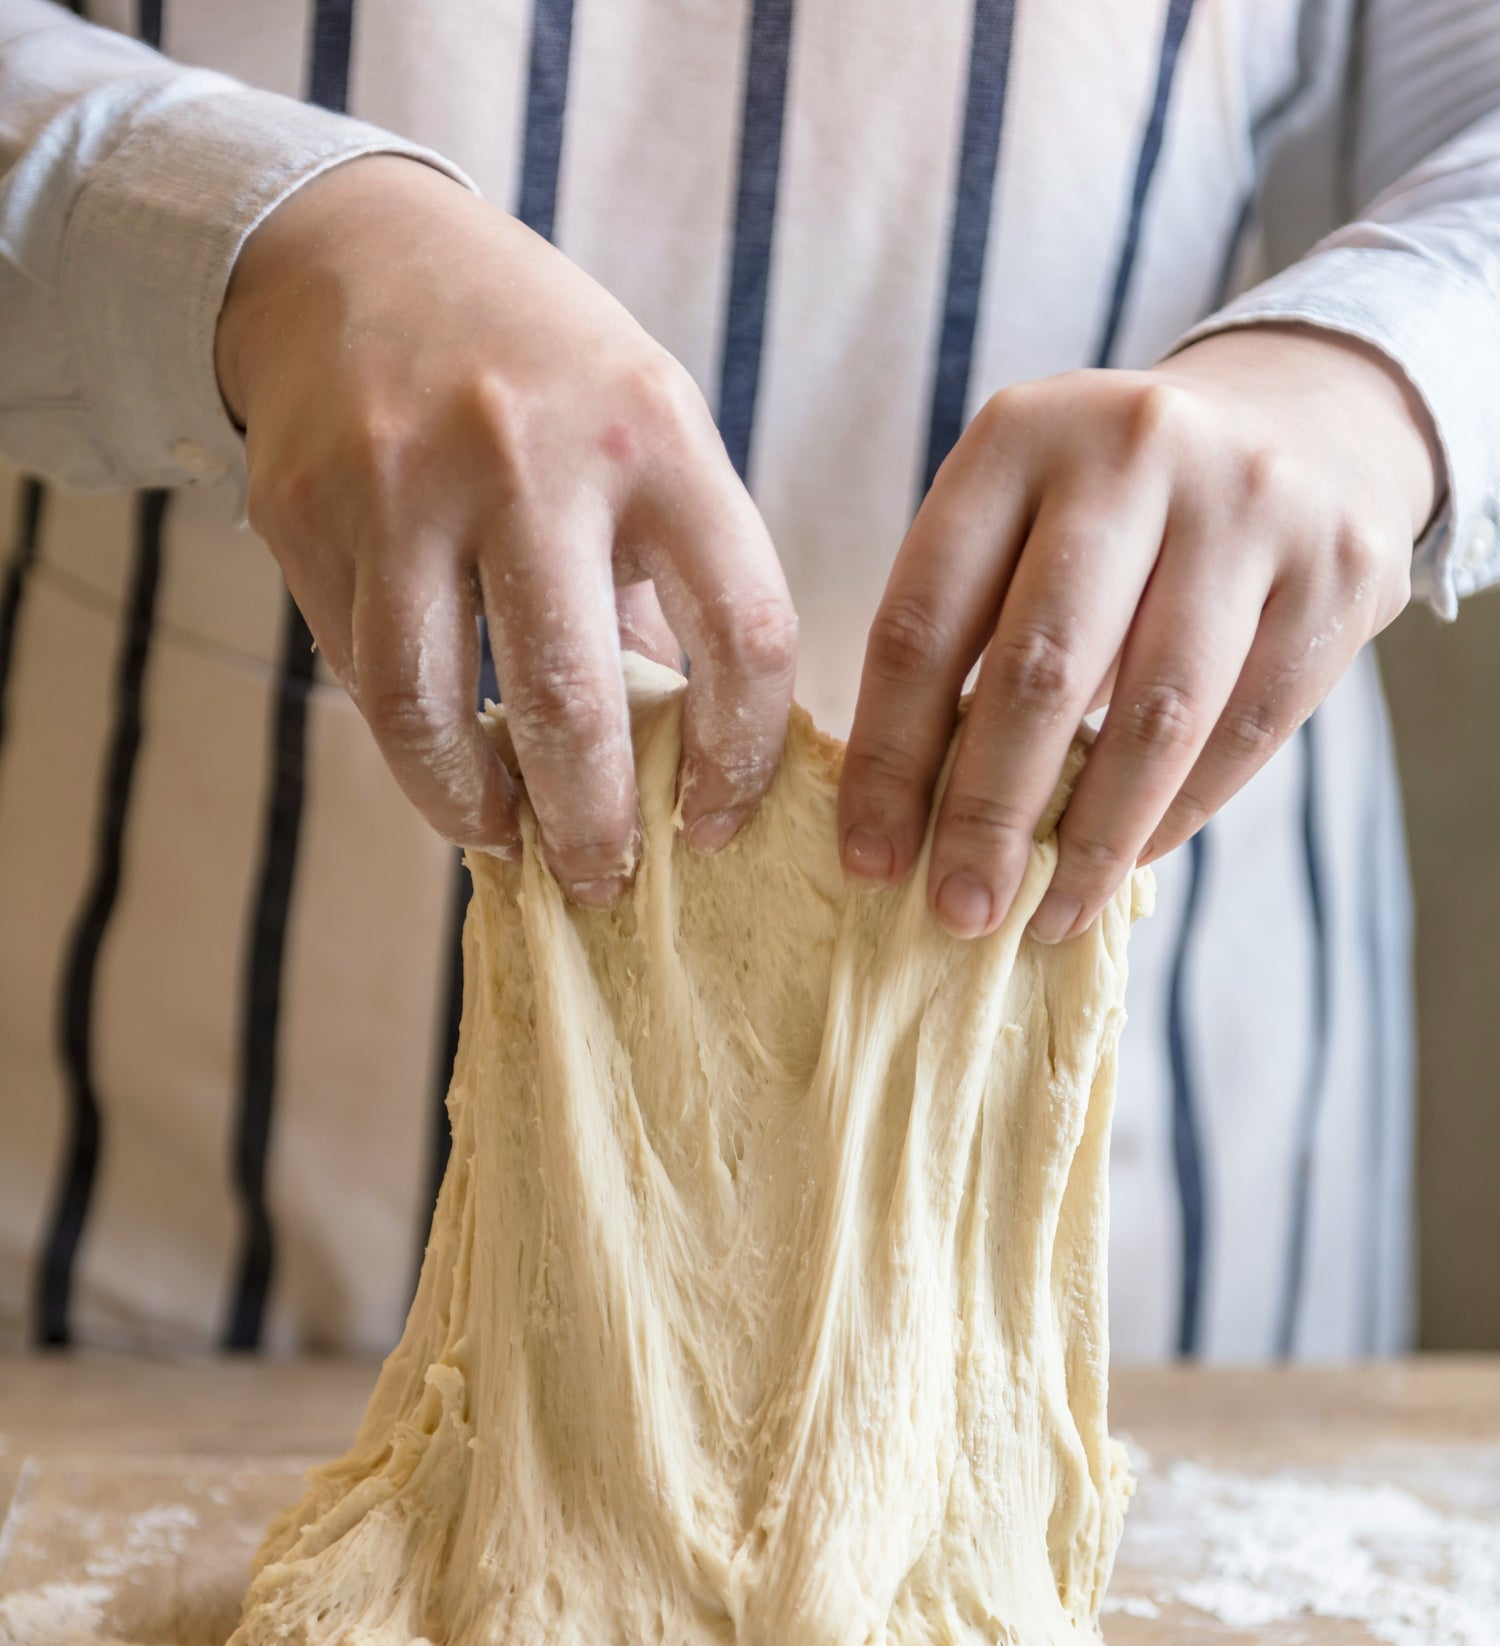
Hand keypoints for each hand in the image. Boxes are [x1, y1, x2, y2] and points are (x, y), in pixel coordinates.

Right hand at [216, 156, 796, 899]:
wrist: (356, 254)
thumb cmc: (542, 378)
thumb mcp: (642, 434)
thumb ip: (670, 584)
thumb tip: (692, 771)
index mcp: (657, 434)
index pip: (744, 636)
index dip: (741, 760)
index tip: (718, 824)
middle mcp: (530, 452)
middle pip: (576, 706)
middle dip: (596, 829)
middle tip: (603, 878)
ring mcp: (404, 479)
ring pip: (435, 712)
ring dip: (477, 810)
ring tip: (508, 837)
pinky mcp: (308, 508)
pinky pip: (363, 673)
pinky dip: (411, 741)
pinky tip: (445, 756)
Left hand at [838, 327, 1438, 939]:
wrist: (1302, 423)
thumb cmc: (1114, 511)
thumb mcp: (1022, 520)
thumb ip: (963, 638)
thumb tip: (906, 828)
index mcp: (1018, 437)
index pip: (924, 622)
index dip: (888, 757)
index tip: (867, 860)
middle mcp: (1134, 450)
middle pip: (1041, 670)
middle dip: (989, 814)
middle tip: (959, 912)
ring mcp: (1248, 502)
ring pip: (1155, 714)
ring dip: (1093, 840)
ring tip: (1047, 916)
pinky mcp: (1338, 564)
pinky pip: (1245, 729)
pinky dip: (1178, 813)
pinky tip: (1131, 862)